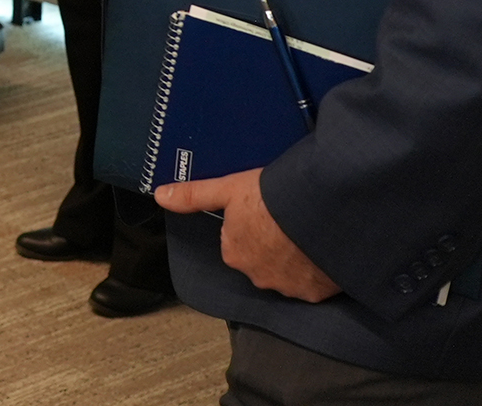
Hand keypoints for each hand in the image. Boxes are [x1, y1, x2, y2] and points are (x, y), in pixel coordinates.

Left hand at [154, 169, 339, 301]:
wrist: (319, 211)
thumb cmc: (272, 198)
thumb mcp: (228, 189)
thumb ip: (194, 195)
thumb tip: (160, 195)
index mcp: (234, 254)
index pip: (238, 242)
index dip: (252, 225)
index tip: (264, 212)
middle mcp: (257, 276)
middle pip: (262, 260)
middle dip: (272, 245)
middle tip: (286, 221)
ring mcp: (288, 287)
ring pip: (288, 274)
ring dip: (294, 259)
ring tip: (305, 232)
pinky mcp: (316, 292)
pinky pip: (314, 284)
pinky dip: (317, 272)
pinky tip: (321, 249)